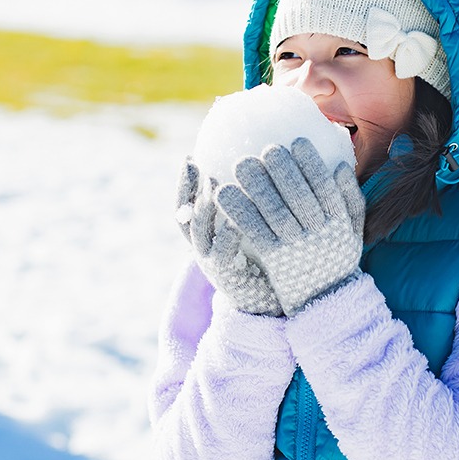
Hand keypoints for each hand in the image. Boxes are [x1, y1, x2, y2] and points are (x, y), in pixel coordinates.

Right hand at [175, 157, 283, 316]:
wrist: (273, 302)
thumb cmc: (268, 259)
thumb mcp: (257, 226)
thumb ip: (254, 201)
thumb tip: (262, 164)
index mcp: (208, 233)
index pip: (186, 204)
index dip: (185, 183)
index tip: (190, 157)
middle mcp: (204, 247)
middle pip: (185, 216)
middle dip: (190, 191)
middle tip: (201, 168)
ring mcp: (212, 264)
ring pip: (198, 234)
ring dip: (204, 209)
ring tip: (215, 186)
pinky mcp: (228, 280)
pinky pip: (222, 256)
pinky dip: (227, 238)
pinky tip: (237, 223)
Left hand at [216, 138, 365, 315]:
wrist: (325, 300)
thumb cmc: (337, 257)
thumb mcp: (354, 230)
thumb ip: (351, 199)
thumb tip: (340, 166)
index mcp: (339, 222)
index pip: (325, 187)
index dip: (311, 163)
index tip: (297, 141)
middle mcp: (318, 233)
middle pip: (297, 196)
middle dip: (281, 169)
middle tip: (265, 149)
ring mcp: (295, 246)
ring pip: (274, 211)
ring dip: (257, 185)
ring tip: (241, 163)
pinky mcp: (274, 258)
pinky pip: (255, 231)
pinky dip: (240, 210)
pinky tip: (225, 193)